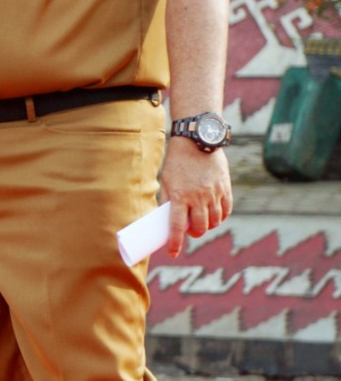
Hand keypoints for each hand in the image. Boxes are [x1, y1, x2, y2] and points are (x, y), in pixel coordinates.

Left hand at [160, 137, 232, 257]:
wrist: (197, 140)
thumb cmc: (178, 160)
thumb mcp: (168, 179)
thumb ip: (168, 199)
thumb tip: (166, 218)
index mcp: (180, 195)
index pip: (176, 226)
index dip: (174, 243)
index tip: (172, 253)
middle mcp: (198, 197)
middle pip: (199, 228)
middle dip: (194, 234)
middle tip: (189, 230)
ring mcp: (214, 193)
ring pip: (214, 222)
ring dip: (207, 225)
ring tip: (201, 219)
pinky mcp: (226, 188)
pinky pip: (226, 211)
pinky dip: (220, 216)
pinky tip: (214, 213)